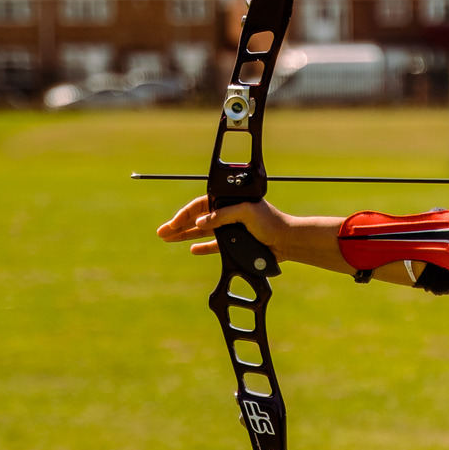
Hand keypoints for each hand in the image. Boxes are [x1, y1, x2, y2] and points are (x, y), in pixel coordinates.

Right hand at [157, 195, 298, 259]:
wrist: (287, 241)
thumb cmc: (270, 222)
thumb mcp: (246, 212)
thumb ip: (223, 215)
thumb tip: (201, 221)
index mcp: (229, 201)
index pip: (201, 205)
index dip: (185, 213)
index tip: (173, 223)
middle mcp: (227, 213)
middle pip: (197, 218)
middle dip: (178, 225)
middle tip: (161, 232)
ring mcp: (230, 228)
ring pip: (202, 231)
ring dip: (185, 235)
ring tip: (168, 239)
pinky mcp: (235, 243)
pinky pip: (214, 244)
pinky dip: (203, 246)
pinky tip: (192, 248)